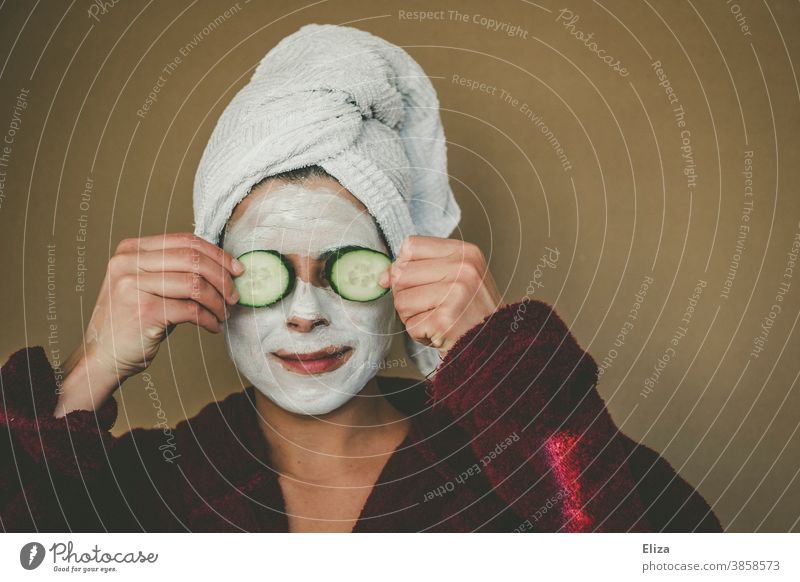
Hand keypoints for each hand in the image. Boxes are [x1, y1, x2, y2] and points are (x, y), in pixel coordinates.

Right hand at [55, 232, 242, 416]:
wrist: (102, 357)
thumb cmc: (133, 321)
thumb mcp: (149, 286)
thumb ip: (175, 271)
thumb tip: (224, 267)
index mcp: (130, 249)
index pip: (185, 241)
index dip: (217, 254)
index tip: (237, 269)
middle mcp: (128, 263)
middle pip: (193, 259)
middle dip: (222, 278)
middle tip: (234, 295)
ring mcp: (133, 286)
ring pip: (195, 284)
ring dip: (218, 301)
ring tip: (223, 313)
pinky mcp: (143, 311)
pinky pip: (191, 310)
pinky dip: (209, 319)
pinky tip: (213, 326)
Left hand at [378, 235, 501, 357]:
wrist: (495, 346)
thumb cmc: (471, 312)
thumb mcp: (454, 279)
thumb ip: (418, 270)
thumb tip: (382, 277)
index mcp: (466, 252)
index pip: (411, 246)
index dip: (405, 265)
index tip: (419, 282)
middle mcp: (464, 269)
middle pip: (401, 274)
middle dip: (407, 296)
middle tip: (434, 307)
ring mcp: (456, 294)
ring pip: (401, 300)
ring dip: (413, 317)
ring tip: (438, 319)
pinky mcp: (444, 321)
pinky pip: (409, 325)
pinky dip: (420, 335)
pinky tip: (440, 334)